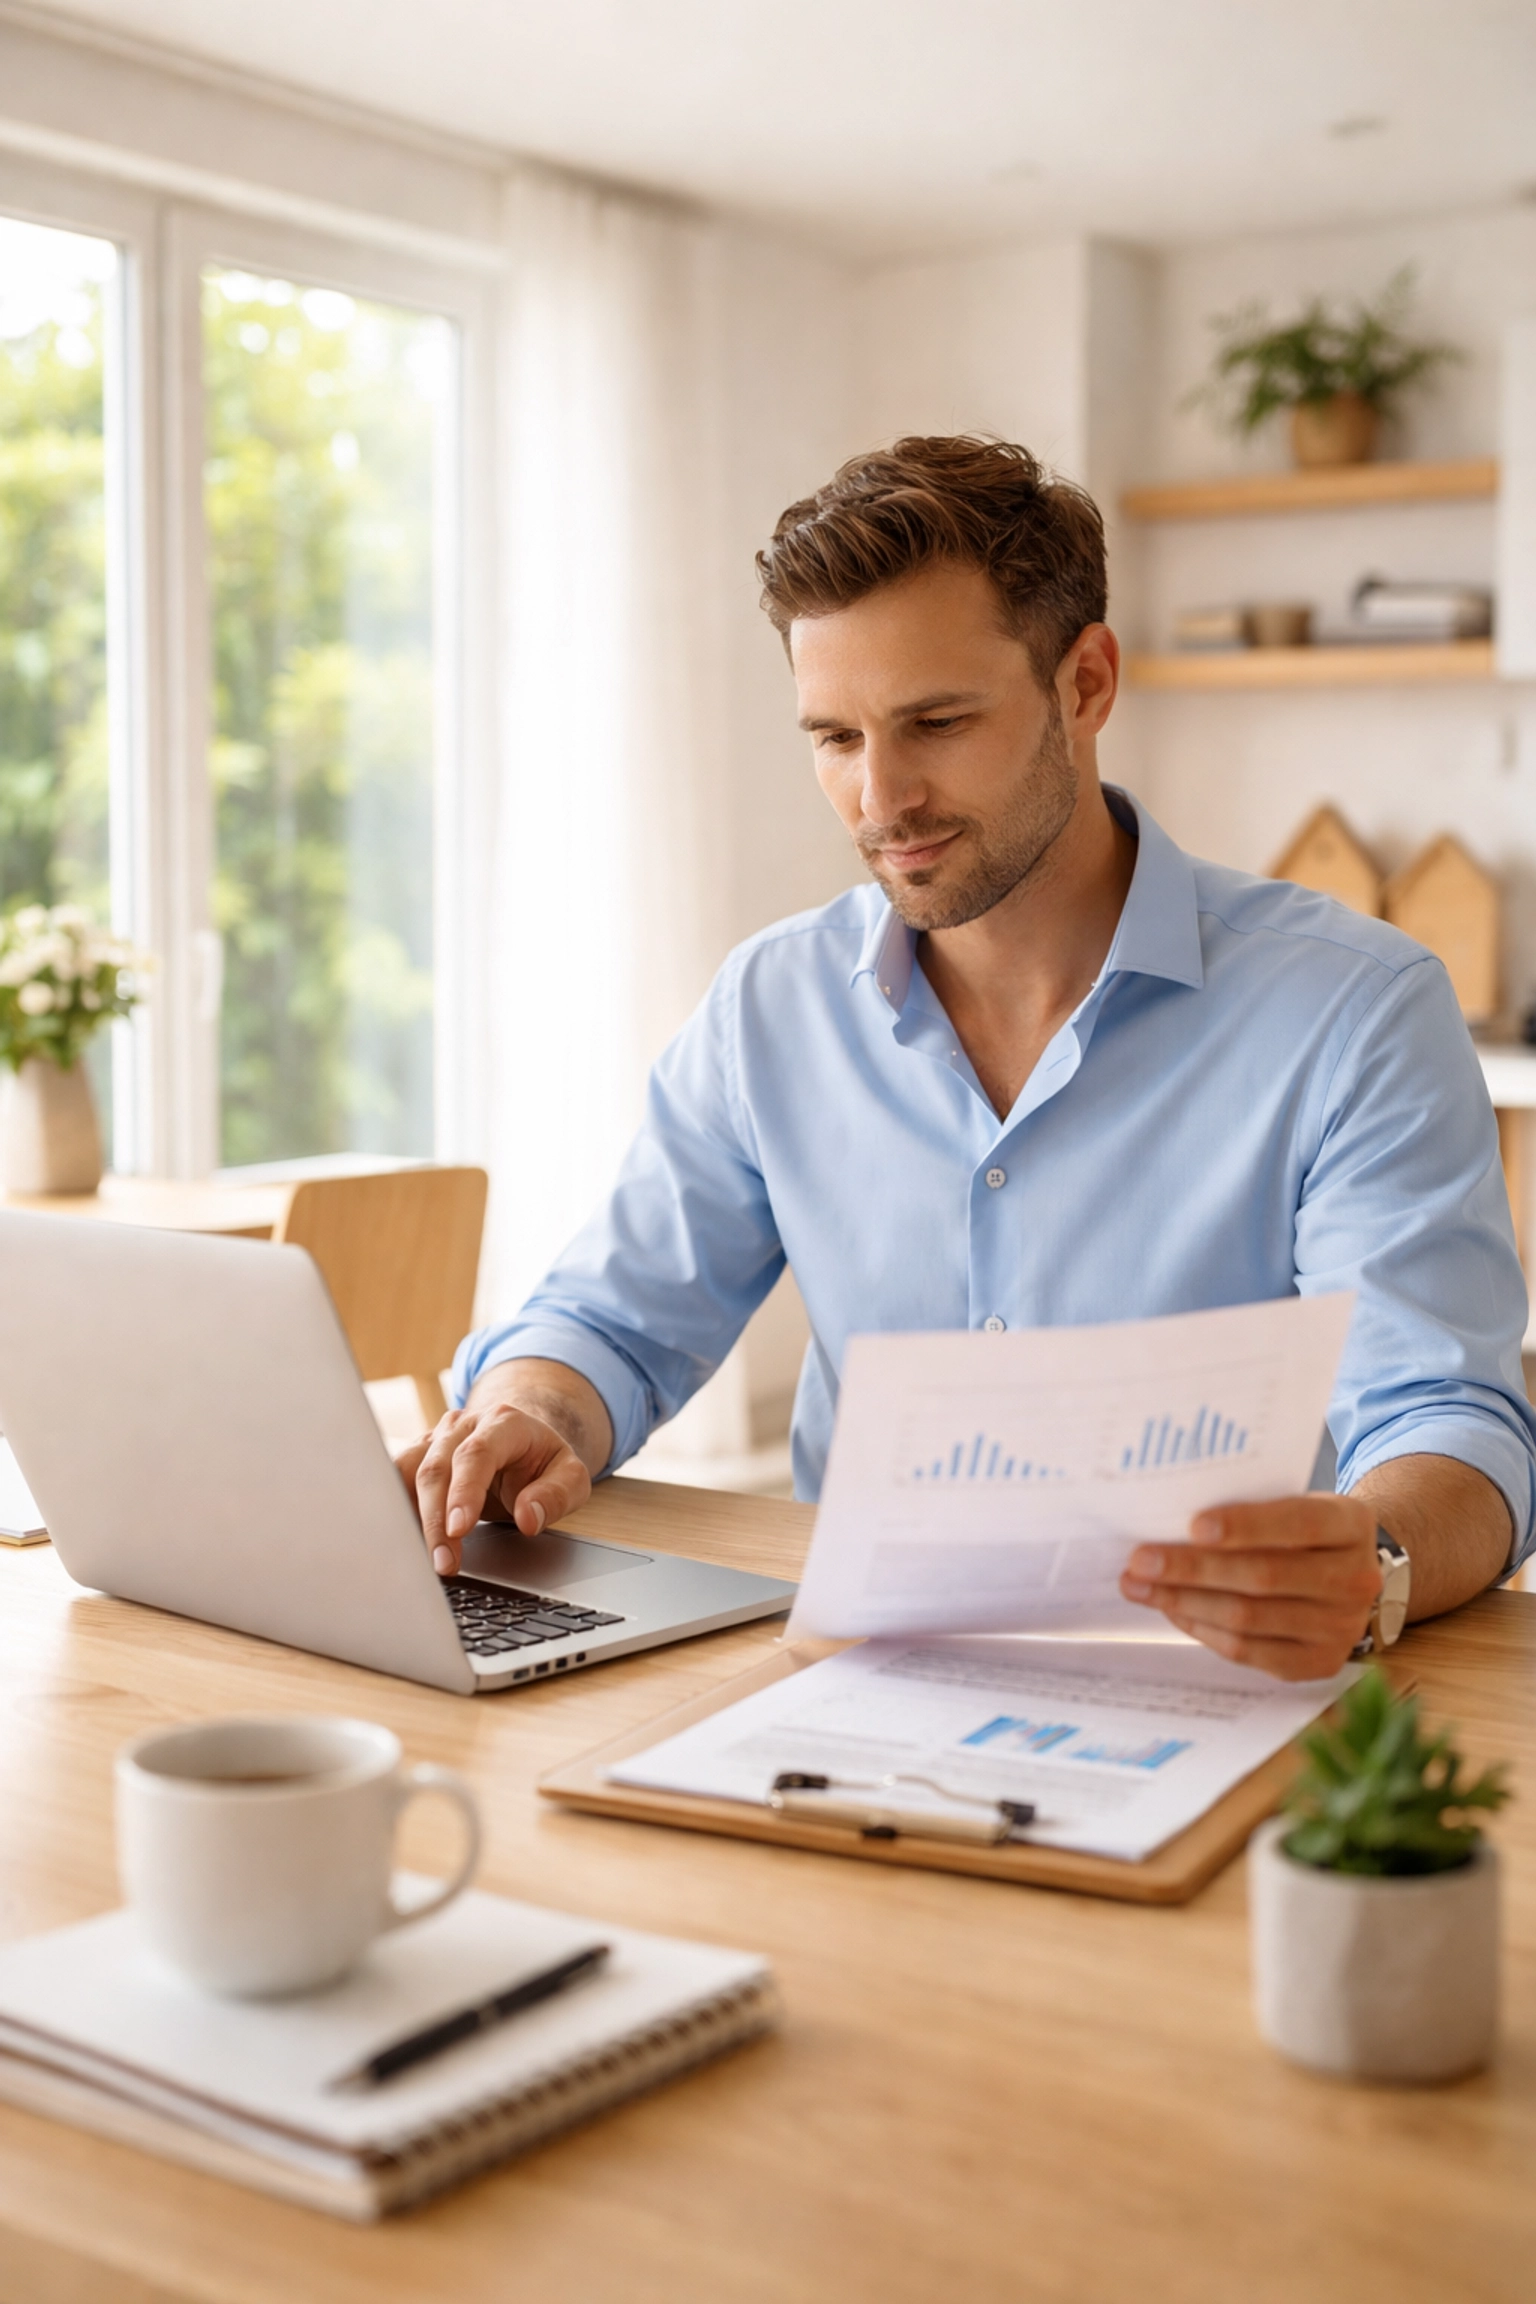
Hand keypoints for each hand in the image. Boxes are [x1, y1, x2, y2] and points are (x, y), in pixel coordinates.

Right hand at [396, 1402, 593, 1577]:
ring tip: (420, 1559)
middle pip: (437, 1469)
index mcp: (504, 1422)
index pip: (477, 1454)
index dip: (464, 1491)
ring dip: (410, 1519)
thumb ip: (556, 1495)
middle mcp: (463, 1425)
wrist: (521, 1442)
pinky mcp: (417, 1455)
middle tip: (443, 1563)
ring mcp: (436, 1438)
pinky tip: (403, 1542)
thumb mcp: (571, 1476)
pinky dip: (395, 1511)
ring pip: (408, 1473)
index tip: (459, 1529)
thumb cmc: (543, 1461)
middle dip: (436, 1520)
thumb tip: (528, 1518)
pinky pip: (395, 1481)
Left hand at [1118, 1494, 1382, 1679]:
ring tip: (1139, 1586)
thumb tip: (1169, 1519)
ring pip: (1249, 1618)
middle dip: (1193, 1569)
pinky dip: (1203, 1629)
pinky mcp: (1318, 1663)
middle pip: (1264, 1577)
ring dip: (1184, 1602)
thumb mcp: (1291, 1500)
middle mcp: (1355, 1579)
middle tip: (1140, 1560)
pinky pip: (1248, 1651)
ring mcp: (1341, 1628)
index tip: (1193, 1526)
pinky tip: (1172, 1610)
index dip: (1245, 1526)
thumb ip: (1249, 1505)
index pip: (1298, 1524)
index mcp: (1351, 1525)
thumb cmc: (1299, 1527)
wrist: (1344, 1569)